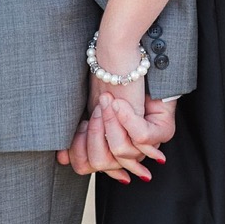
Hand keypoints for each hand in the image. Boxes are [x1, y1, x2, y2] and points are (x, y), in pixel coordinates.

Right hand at [56, 58, 161, 182]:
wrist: (132, 57)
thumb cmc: (112, 84)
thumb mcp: (91, 112)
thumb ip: (80, 136)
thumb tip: (62, 160)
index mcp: (113, 148)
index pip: (90, 166)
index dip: (78, 153)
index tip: (80, 126)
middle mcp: (133, 151)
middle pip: (102, 162)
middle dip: (95, 134)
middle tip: (97, 109)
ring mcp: (150, 144)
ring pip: (121, 150)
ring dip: (110, 122)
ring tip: (108, 101)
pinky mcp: (162, 131)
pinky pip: (141, 137)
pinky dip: (127, 118)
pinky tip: (120, 103)